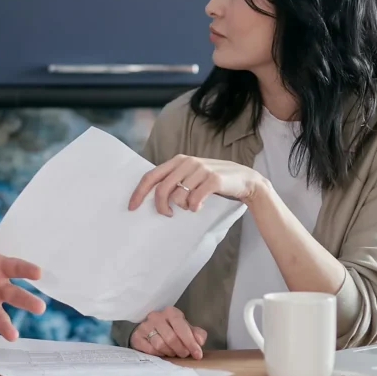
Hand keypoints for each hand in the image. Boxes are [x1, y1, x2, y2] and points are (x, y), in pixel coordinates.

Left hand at [129, 155, 266, 216]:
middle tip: (167, 214)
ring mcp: (201, 169)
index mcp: (178, 161)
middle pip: (162, 189)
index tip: (132, 207)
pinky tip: (199, 207)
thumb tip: (153, 197)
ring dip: (182, 206)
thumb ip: (174, 181)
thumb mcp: (191, 176)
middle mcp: (187, 162)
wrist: (244, 179)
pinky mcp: (213, 179)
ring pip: (178, 196)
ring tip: (191, 205)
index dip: (139, 192)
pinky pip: (194, 200)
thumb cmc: (212, 180)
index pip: (151, 176)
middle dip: (160, 206)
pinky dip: (194, 207)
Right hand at [130, 307, 206, 358]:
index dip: (191, 342)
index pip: (182, 327)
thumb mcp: (186, 329)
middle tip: (184, 354)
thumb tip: (200, 341)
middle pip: (171, 338)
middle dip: (181, 350)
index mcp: (170, 312)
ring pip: (160, 345)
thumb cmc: (172, 329)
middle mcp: (156, 316)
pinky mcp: (137, 336)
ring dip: (170, 352)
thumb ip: (196, 334)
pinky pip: (150, 350)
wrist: (150, 330)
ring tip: (174, 353)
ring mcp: (145, 326)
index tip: (198, 355)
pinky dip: (159, 354)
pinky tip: (163, 353)